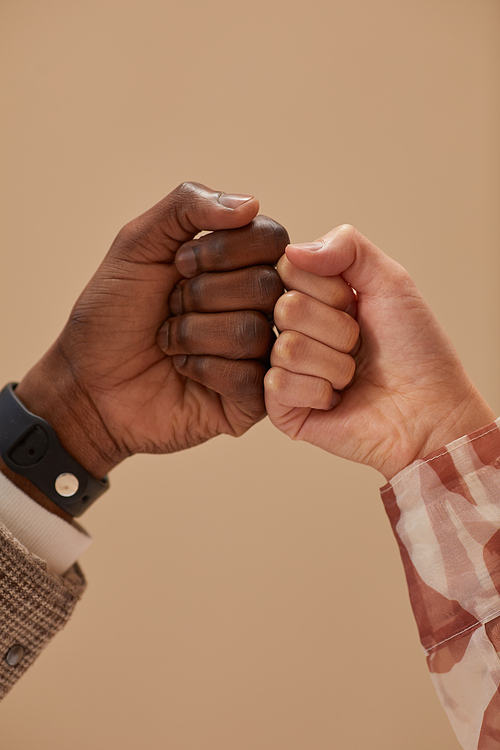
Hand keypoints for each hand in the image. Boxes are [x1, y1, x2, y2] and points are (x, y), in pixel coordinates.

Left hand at [15, 182, 286, 482]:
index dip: (224, 250)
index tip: (179, 263)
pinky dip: (202, 369)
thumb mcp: (138, 244)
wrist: (88, 381)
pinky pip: (249, 378)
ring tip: (168, 341)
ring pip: (253, 332)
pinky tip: (183, 370)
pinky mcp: (253, 399)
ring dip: (193, 334)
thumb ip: (187, 207)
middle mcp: (259, 307)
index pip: (271, 239)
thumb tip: (250, 203)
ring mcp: (260, 354)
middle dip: (200, 296)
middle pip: (266, 285)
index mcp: (242, 264)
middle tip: (169, 306)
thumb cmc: (112, 314)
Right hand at [265, 225, 494, 479]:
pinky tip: (337, 400)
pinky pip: (279, 384)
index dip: (330, 289)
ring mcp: (286, 369)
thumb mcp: (391, 281)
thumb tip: (291, 249)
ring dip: (335, 364)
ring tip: (352, 376)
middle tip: (359, 346)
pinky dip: (319, 392)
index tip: (357, 306)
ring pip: (287, 348)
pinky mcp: (283, 408)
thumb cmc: (417, 351)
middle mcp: (293, 329)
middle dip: (337, 329)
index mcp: (313, 296)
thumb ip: (347, 246)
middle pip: (286, 308)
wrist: (431, 410)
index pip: (289, 269)